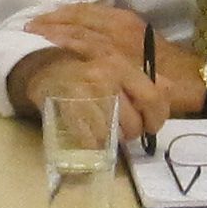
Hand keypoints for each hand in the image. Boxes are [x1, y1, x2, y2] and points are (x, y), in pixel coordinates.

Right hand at [16, 29, 175, 138]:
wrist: (40, 63)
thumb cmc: (82, 65)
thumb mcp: (114, 63)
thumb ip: (140, 77)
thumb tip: (166, 93)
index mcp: (122, 64)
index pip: (155, 96)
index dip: (157, 118)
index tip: (151, 126)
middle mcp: (108, 76)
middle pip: (134, 121)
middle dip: (132, 133)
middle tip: (125, 133)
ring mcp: (87, 92)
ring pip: (113, 133)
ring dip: (111, 140)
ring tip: (106, 134)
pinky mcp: (69, 107)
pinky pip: (90, 139)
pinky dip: (92, 144)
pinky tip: (89, 138)